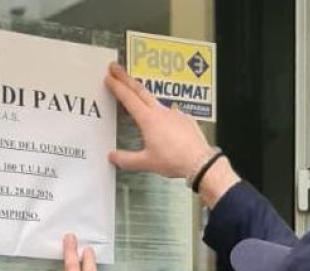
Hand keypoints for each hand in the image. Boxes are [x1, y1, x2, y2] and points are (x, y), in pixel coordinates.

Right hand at [104, 62, 213, 178]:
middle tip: (116, 68)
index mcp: (148, 120)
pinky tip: (161, 121)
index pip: (128, 98)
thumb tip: (113, 157)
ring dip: (142, 95)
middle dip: (126, 78)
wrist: (200, 161)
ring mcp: (174, 113)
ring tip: (136, 96)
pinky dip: (161, 113)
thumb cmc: (175, 160)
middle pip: (140, 90)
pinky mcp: (185, 119)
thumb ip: (127, 159)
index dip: (117, 86)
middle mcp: (161, 112)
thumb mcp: (146, 162)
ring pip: (154, 100)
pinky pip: (170, 112)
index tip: (109, 78)